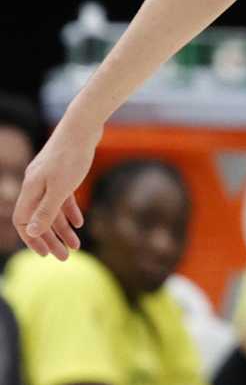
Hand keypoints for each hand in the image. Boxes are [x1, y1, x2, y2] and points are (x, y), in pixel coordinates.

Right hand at [12, 113, 92, 258]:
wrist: (84, 126)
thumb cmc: (71, 156)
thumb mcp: (60, 188)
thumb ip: (46, 210)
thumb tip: (31, 232)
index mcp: (30, 190)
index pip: (22, 221)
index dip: (32, 238)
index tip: (45, 254)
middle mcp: (35, 185)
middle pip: (38, 218)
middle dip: (50, 239)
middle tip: (64, 257)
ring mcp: (48, 179)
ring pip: (52, 210)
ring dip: (63, 229)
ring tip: (76, 245)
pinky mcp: (63, 173)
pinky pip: (63, 198)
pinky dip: (70, 212)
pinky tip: (80, 223)